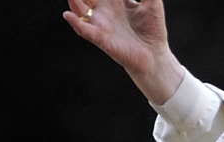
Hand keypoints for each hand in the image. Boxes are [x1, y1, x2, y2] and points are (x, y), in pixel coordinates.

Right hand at [63, 0, 183, 104]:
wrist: (155, 55)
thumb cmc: (153, 29)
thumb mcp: (153, 4)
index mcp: (114, 0)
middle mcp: (103, 9)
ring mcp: (100, 23)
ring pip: (79, 8)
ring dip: (74, 0)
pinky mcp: (101, 38)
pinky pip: (84, 30)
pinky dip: (75, 23)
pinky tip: (69, 15)